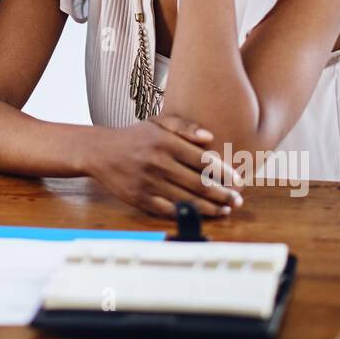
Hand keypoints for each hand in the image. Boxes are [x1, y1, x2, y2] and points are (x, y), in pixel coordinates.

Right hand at [83, 115, 244, 218]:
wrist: (100, 151)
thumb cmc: (135, 137)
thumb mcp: (158, 123)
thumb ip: (184, 126)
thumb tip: (209, 137)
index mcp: (165, 142)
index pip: (203, 160)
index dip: (225, 173)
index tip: (239, 181)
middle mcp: (158, 162)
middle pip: (199, 184)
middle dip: (223, 195)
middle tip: (237, 200)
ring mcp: (148, 182)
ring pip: (187, 200)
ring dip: (210, 208)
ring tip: (224, 210)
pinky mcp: (140, 198)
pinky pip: (169, 210)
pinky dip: (187, 214)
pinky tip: (200, 215)